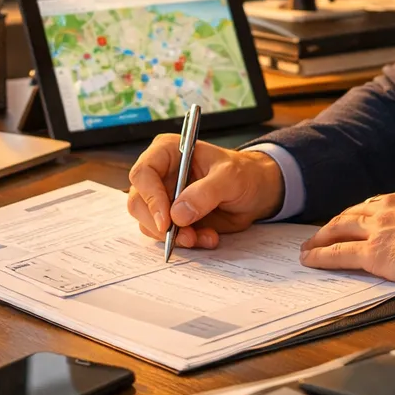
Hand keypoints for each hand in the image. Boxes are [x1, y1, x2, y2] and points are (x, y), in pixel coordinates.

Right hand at [126, 137, 285, 249]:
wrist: (255, 192)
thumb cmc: (243, 174)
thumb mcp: (230, 177)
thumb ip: (205, 193)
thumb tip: (178, 213)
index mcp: (168, 152)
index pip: (143, 173)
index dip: (150, 198)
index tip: (166, 221)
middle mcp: (160, 175)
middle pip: (138, 203)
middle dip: (160, 225)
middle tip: (186, 236)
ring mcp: (164, 198)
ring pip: (149, 224)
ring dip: (175, 237)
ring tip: (204, 237)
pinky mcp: (172, 218)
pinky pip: (166, 236)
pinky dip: (185, 242)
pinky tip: (208, 237)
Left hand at [299, 186, 394, 290]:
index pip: (376, 203)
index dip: (360, 213)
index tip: (352, 220)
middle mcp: (389, 206)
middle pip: (352, 213)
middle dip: (335, 224)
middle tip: (322, 233)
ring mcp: (378, 228)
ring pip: (339, 228)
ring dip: (320, 237)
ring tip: (309, 246)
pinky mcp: (373, 252)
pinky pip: (338, 253)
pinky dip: (320, 256)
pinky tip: (309, 259)